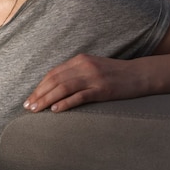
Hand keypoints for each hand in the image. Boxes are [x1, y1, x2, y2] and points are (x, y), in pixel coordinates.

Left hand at [23, 53, 145, 112]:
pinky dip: (66, 103)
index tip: (30, 98)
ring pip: (63, 88)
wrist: (140, 74)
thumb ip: (75, 72)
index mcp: (79, 60)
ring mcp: (93, 78)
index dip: (39, 86)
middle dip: (39, 94)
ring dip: (47, 99)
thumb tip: (54, 86)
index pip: (53, 73)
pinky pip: (80, 96)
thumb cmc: (114, 73)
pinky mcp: (102, 90)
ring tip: (36, 110)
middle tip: (28, 107)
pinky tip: (55, 110)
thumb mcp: (92, 67)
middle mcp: (84, 66)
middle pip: (54, 80)